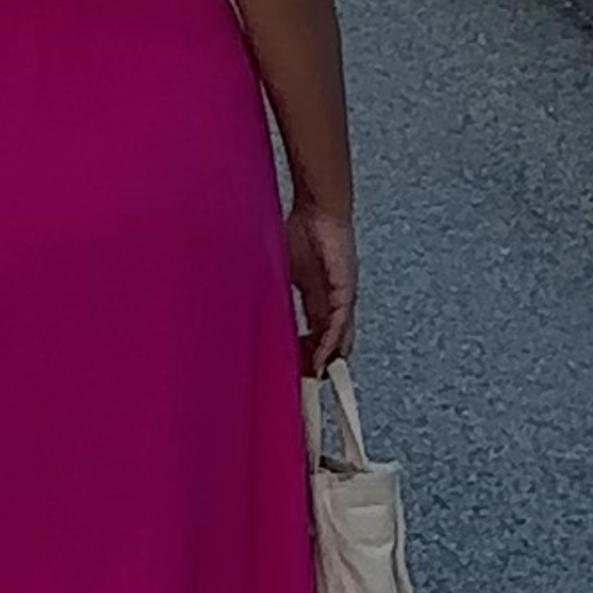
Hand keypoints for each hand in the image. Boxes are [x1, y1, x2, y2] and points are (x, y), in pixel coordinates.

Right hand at [286, 204, 355, 372]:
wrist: (319, 208)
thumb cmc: (300, 230)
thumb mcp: (280, 269)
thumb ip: (270, 289)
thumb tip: (245, 303)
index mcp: (318, 297)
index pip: (315, 334)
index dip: (306, 353)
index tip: (292, 370)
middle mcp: (334, 301)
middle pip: (330, 342)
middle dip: (317, 365)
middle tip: (302, 384)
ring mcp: (342, 298)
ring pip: (339, 339)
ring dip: (327, 362)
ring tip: (313, 381)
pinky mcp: (346, 292)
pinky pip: (340, 325)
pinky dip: (331, 345)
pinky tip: (322, 360)